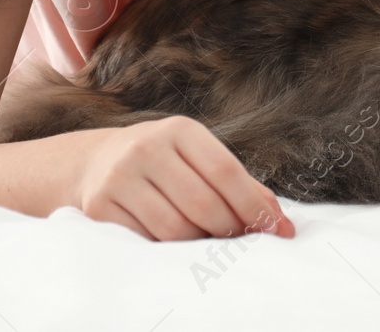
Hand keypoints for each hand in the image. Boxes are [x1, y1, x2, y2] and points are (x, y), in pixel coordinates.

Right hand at [73, 116, 295, 241]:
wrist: (97, 162)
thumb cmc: (164, 162)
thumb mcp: (198, 158)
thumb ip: (241, 185)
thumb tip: (282, 223)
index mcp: (180, 130)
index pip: (226, 171)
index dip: (254, 206)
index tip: (276, 231)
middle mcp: (147, 146)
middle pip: (203, 204)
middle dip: (229, 230)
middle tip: (239, 241)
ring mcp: (120, 175)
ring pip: (175, 228)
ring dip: (198, 244)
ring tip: (205, 240)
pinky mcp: (100, 205)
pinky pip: (146, 240)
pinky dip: (167, 250)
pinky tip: (172, 243)